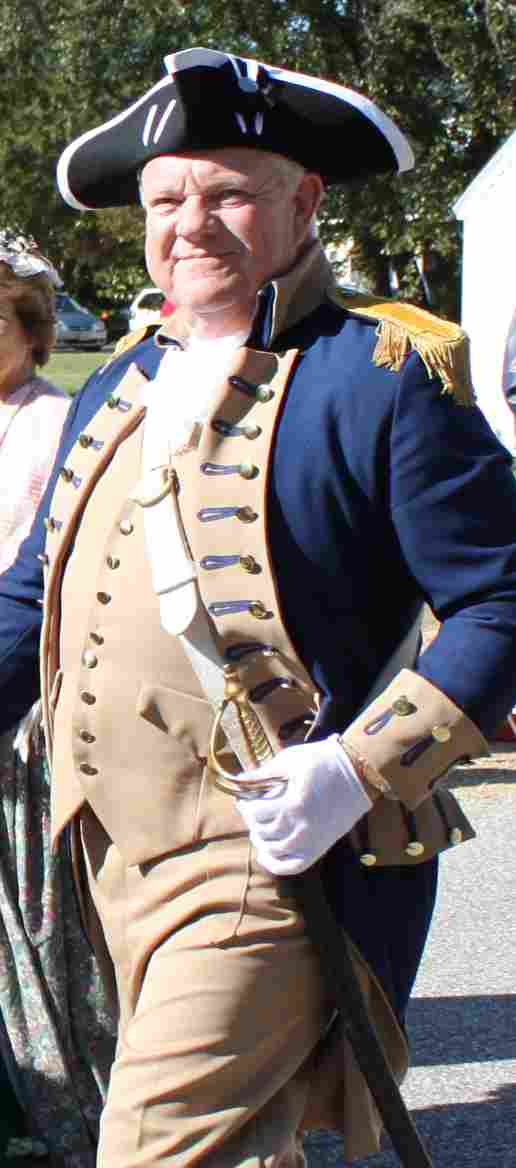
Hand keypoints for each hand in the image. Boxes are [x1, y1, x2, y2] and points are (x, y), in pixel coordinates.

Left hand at [236, 734, 371, 874]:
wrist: (358, 772)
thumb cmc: (322, 761)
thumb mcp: (291, 760)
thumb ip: (263, 773)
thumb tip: (238, 780)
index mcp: (293, 804)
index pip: (255, 813)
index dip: (245, 806)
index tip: (244, 799)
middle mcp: (301, 828)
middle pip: (262, 832)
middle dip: (252, 820)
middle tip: (252, 810)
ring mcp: (312, 841)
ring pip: (273, 850)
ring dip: (260, 840)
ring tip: (258, 827)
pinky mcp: (320, 847)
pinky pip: (293, 866)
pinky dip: (275, 864)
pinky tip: (265, 854)